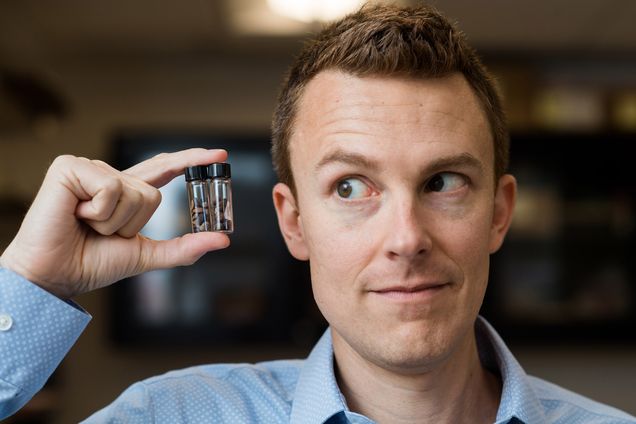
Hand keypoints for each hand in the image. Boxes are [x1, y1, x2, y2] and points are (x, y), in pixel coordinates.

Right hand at [0, 149, 229, 298]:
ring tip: (86, 225)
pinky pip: (112, 187)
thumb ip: (183, 248)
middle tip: (102, 233)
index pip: (164, 170)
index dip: (191, 161)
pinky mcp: (70, 167)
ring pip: (135, 192)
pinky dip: (99, 211)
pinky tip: (76, 214)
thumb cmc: (91, 264)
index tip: (221, 155)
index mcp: (125, 193)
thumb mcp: (145, 255)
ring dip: (114, 221)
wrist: (54, 274)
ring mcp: (90, 169)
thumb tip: (222, 241)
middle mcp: (110, 176)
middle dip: (132, 224)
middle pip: (153, 194)